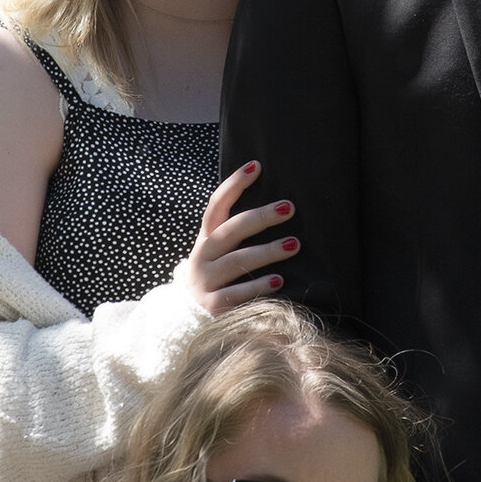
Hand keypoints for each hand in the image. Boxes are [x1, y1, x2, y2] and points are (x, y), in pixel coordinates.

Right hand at [177, 160, 297, 312]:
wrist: (187, 316)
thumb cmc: (217, 274)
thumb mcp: (219, 250)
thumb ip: (237, 230)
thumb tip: (278, 203)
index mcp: (206, 237)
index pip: (217, 204)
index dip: (234, 184)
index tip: (256, 165)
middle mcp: (203, 255)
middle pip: (231, 230)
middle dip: (261, 217)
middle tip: (289, 207)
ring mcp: (205, 280)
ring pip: (237, 261)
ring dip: (267, 252)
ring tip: (294, 244)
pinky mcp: (212, 305)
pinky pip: (237, 293)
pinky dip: (258, 286)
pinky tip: (279, 281)